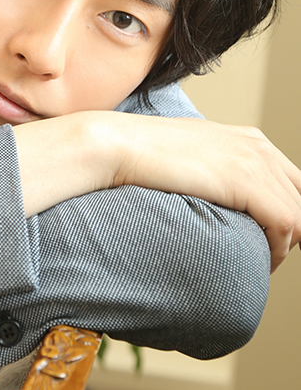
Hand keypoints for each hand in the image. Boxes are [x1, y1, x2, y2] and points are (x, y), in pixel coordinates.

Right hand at [100, 113, 300, 272]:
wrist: (122, 145)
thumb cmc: (145, 153)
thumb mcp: (194, 155)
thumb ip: (218, 169)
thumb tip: (219, 194)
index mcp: (251, 139)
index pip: (295, 183)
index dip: (291, 215)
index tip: (272, 239)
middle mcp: (259, 147)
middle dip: (291, 233)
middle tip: (269, 255)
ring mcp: (255, 162)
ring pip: (299, 217)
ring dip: (285, 247)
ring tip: (263, 264)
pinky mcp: (247, 182)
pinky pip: (286, 225)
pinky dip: (279, 251)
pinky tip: (261, 263)